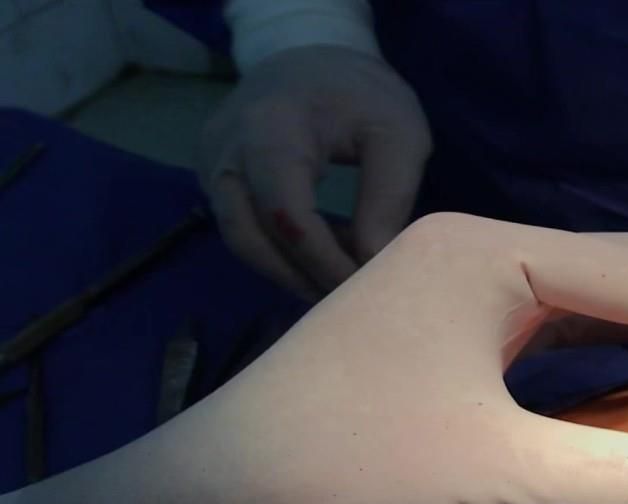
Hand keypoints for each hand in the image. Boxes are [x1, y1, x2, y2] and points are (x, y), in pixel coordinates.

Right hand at [199, 45, 431, 297]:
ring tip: (343, 280)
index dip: (322, 260)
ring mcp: (211, 165)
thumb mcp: (399, 133)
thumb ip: (389, 194)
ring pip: (242, 241)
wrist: (310, 63)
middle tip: (351, 301)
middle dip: (302, 277)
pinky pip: (242, 230)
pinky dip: (282, 253)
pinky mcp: (214, 179)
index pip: (285, 212)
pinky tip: (324, 259)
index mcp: (271, 127)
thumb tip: (374, 261)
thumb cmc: (361, 96)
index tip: (363, 287)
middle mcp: (226, 149)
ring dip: (291, 271)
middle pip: (250, 237)